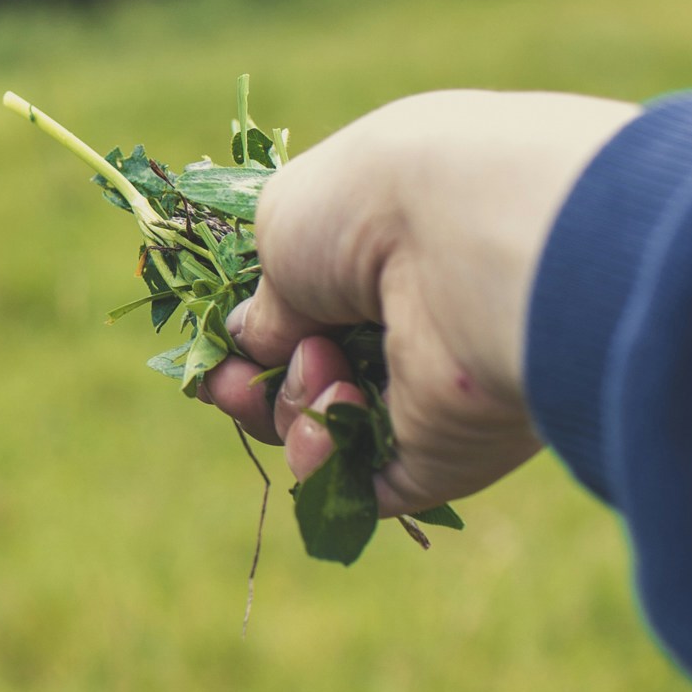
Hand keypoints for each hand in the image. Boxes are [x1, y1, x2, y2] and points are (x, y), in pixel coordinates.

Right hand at [200, 90, 637, 513]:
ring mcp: (431, 391)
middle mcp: (413, 319)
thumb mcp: (285, 224)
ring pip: (324, 431)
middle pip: (308, 377)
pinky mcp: (445, 452)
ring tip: (325, 368)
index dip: (254, 337)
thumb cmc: (374, 206)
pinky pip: (360, 484)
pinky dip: (324, 462)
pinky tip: (330, 420)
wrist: (469, 246)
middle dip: (257, 385)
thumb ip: (266, 296)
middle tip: (234, 384)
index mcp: (385, 249)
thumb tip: (256, 340)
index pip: (307, 311)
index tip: (222, 350)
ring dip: (297, 404)